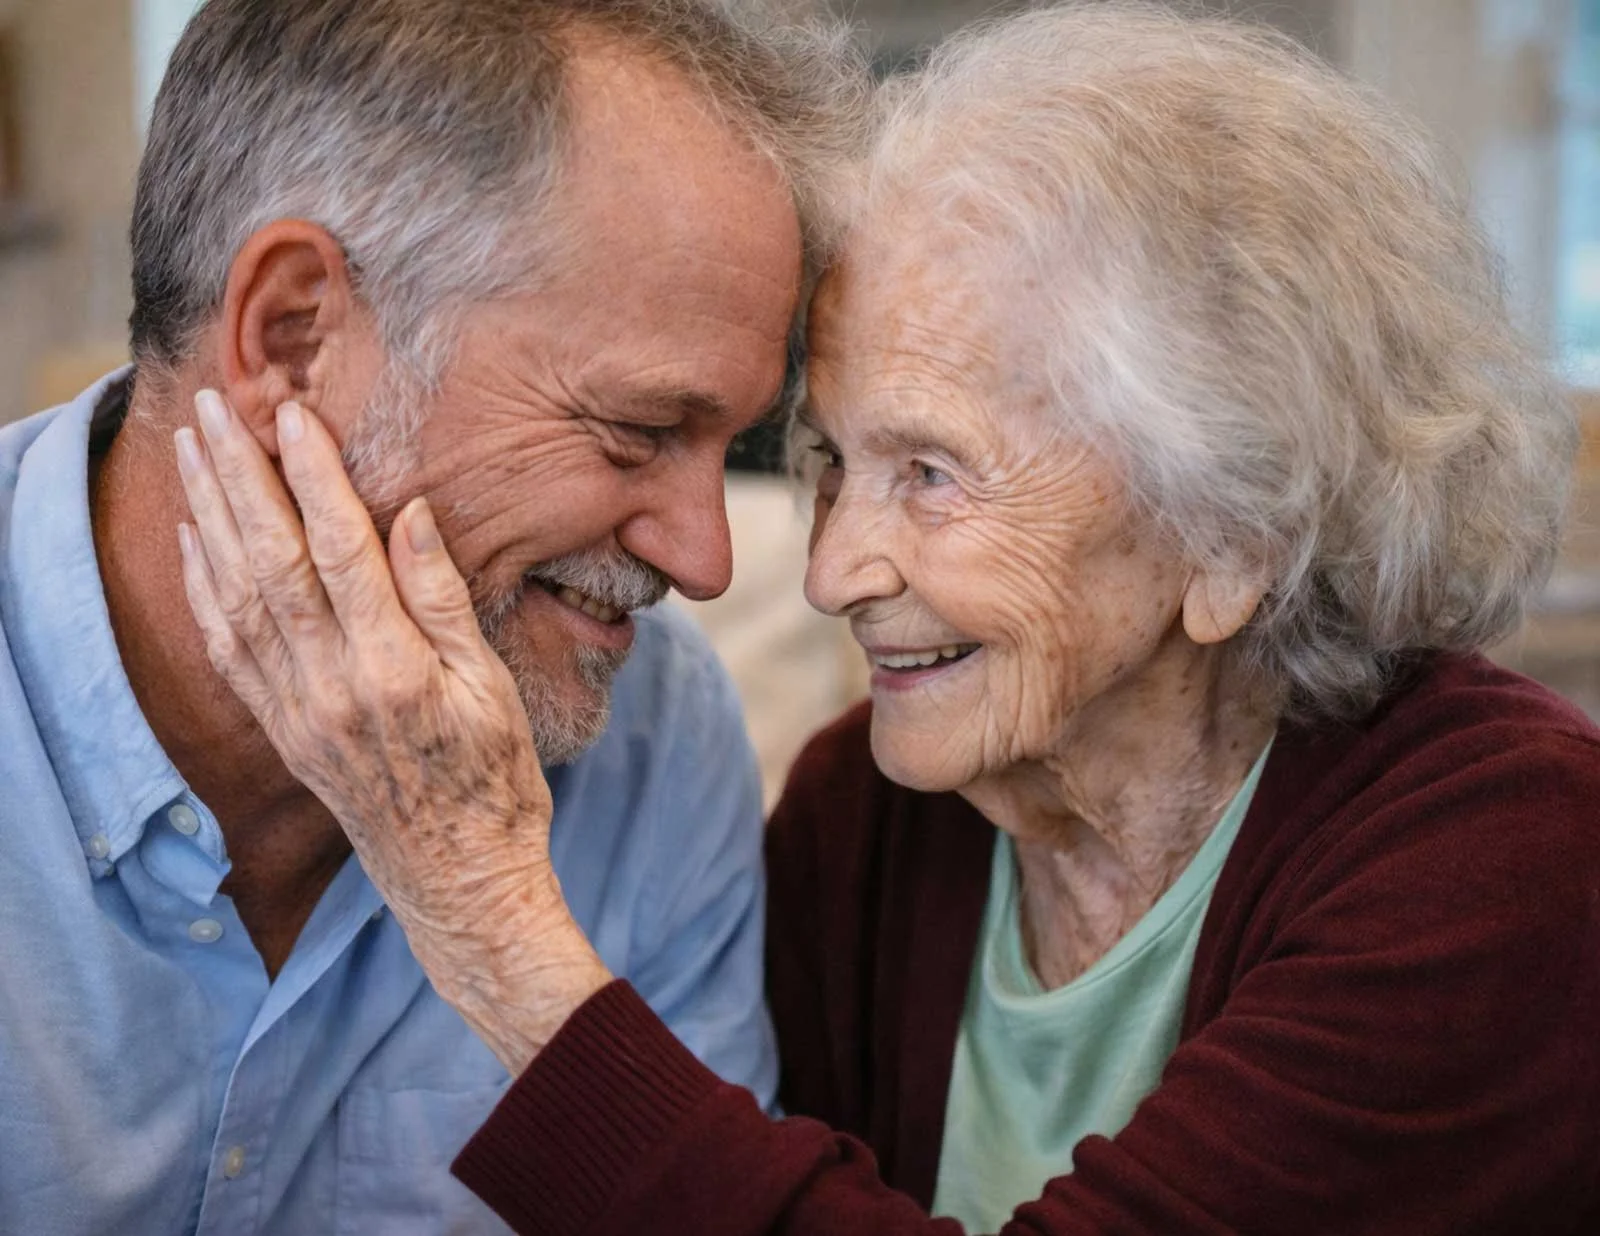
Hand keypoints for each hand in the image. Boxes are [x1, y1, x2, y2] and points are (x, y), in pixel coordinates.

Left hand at [174, 388, 609, 1071]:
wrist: (459, 879)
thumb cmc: (495, 782)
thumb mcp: (492, 687)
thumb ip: (444, 600)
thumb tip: (411, 515)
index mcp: (393, 669)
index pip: (340, 550)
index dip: (313, 475)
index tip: (293, 413)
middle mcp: (330, 686)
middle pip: (270, 560)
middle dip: (239, 476)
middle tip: (215, 408)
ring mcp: (295, 711)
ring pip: (237, 595)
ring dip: (209, 516)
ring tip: (190, 451)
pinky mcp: (280, 731)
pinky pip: (228, 649)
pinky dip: (205, 587)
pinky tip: (197, 540)